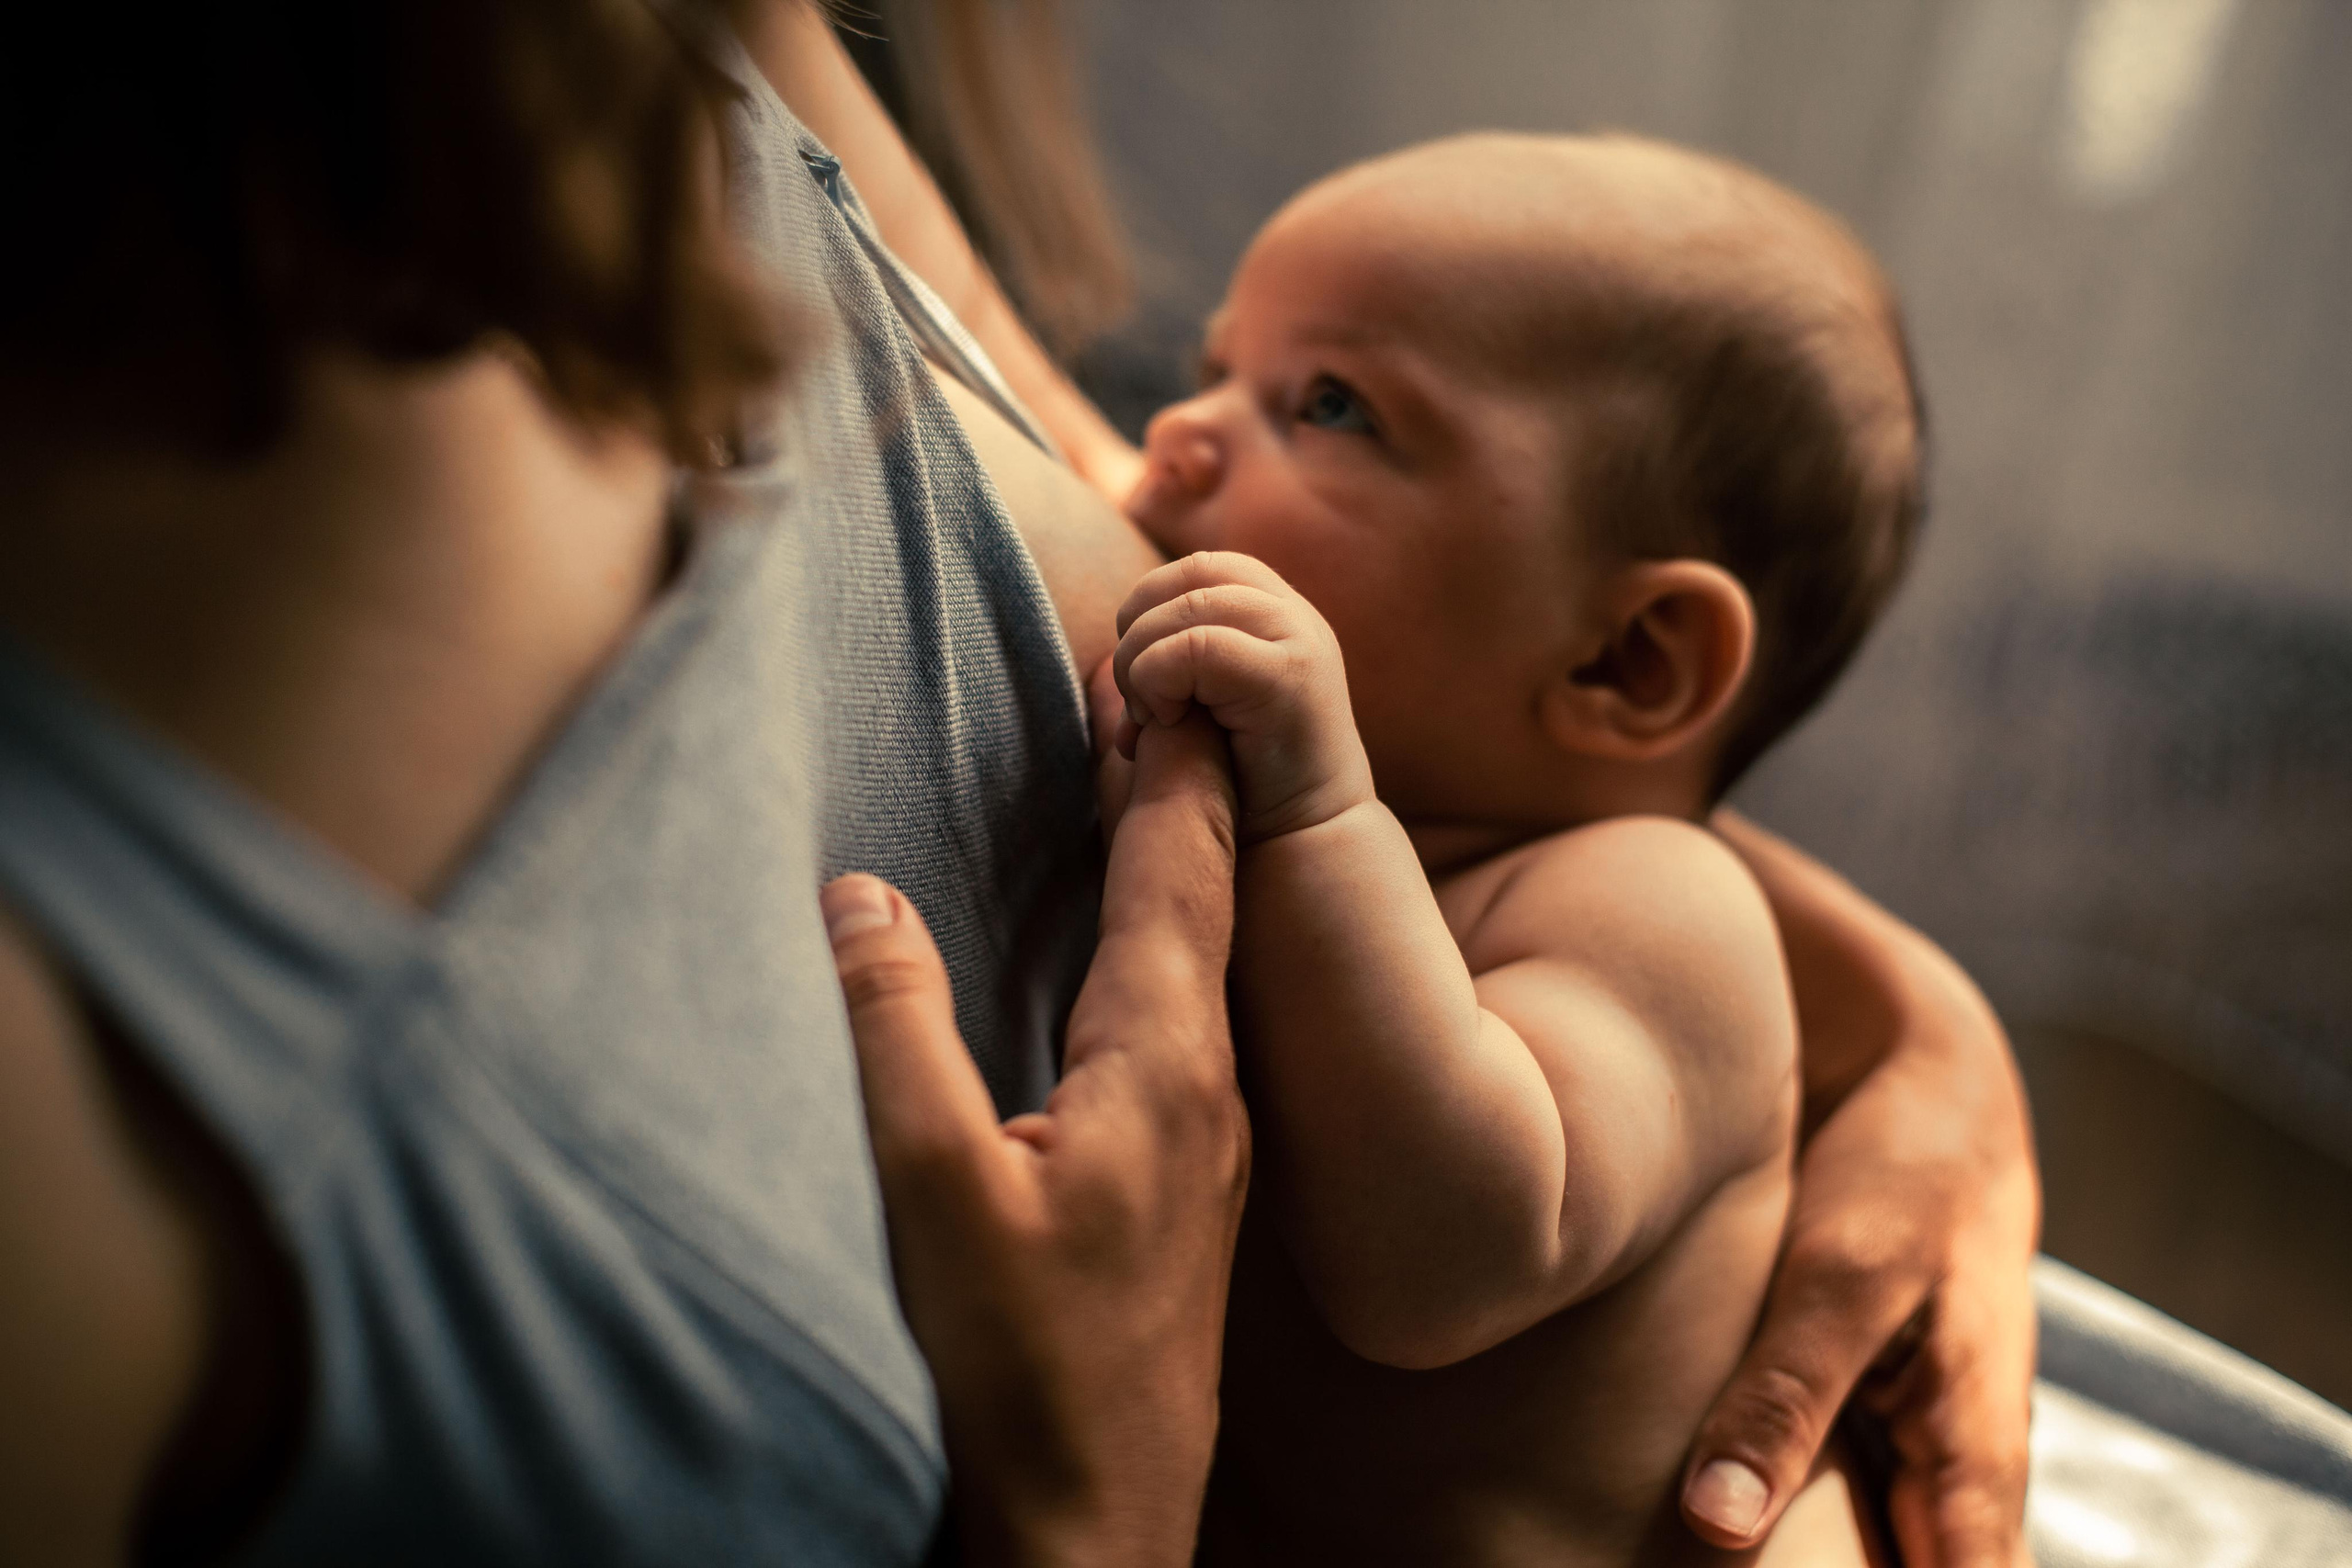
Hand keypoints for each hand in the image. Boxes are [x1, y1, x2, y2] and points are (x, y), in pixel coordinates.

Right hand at [825, 713, 1248, 1567]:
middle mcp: (1209, 1086)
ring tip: (1140, 785)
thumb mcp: (932, 1192)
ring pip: (1199, 959)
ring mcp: (1208, 1140)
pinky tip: (1122, 948)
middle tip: (1152, 690)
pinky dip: (1157, 941)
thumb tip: (862, 894)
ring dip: (1171, 863)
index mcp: (1164, 1065)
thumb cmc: (1021, 1370)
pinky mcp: (1184, 1184)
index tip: (1164, 665)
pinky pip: (1182, 1018)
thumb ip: (897, 1030)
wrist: (1098, 1525)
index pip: (1181, 870)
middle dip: (1179, 789)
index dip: (1172, 764)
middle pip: (1204, 898)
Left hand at [1111, 551, 1371, 842]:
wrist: (1303, 843)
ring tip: (1150, 719)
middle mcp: (1295, 616)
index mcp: (1277, 614)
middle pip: (1191, 575)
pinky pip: (1198, 647)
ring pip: (1188, 608)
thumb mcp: (1202, 707)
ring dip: (1143, 661)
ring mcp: (1299, 640)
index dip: (1150, 604)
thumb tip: (1110, 655)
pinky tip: (1168, 724)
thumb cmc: (1242, 784)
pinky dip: (1160, 680)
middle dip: (1140, 628)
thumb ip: (1173, 664)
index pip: (1198, 568)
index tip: (1141, 674)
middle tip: (1137, 700)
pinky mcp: (1290, 676)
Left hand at [1687, 815, 2038, 1567]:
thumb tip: (1718, 1522)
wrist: (1915, 1077)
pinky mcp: (1843, 1411)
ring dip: (1800, 1563)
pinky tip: (1689, 1531)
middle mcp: (1946, 1477)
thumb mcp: (1843, 1276)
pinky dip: (1769, 1522)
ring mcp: (1899, 1448)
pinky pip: (1820, 1501)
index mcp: (1973, 1466)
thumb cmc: (1903, 1172)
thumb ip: (1786, 1398)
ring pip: (1867, 1552)